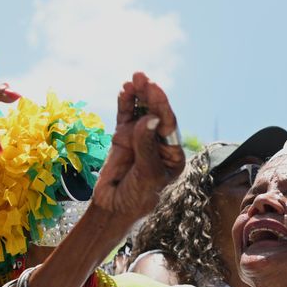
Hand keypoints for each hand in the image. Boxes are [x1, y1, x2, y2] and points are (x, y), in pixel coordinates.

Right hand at [90, 73, 185, 221]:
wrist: (113, 208)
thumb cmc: (138, 196)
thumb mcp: (147, 174)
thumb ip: (147, 146)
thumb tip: (149, 118)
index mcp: (172, 154)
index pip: (169, 126)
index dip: (162, 106)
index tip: (155, 89)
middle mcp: (158, 142)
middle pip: (156, 114)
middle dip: (151, 95)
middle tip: (143, 78)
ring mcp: (140, 138)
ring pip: (141, 111)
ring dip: (138, 95)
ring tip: (134, 79)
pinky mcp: (123, 137)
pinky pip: (125, 116)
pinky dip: (125, 103)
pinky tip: (124, 90)